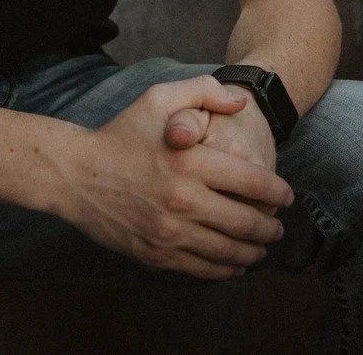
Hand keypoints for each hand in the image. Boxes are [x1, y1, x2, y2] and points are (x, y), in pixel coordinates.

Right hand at [54, 76, 294, 279]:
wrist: (74, 174)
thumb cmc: (119, 133)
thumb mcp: (157, 98)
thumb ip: (204, 92)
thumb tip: (243, 103)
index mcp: (190, 161)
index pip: (252, 182)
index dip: (278, 192)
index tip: (288, 196)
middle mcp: (183, 200)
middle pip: (246, 222)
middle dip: (270, 228)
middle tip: (279, 228)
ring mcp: (169, 231)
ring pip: (228, 251)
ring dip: (253, 252)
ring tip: (262, 248)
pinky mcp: (156, 254)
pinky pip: (202, 268)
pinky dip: (225, 270)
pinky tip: (235, 264)